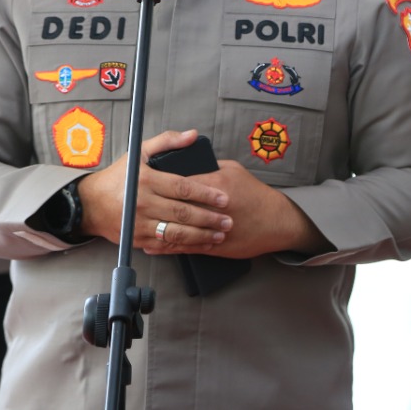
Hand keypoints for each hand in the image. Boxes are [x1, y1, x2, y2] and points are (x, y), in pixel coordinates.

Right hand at [78, 129, 231, 249]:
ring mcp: (140, 224)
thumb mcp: (139, 153)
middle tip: (228, 220)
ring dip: (201, 235)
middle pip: (183, 212)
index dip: (205, 194)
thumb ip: (167, 142)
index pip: (182, 187)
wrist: (91, 204)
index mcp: (146, 180)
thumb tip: (192, 135)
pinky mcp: (138, 239)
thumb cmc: (118, 177)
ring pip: (177, 232)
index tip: (223, 198)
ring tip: (219, 234)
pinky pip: (165, 244)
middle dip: (209, 218)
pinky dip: (185, 246)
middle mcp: (143, 203)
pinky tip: (200, 244)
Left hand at [144, 160, 327, 259]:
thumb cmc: (256, 194)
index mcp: (217, 184)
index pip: (182, 182)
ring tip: (135, 227)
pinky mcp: (214, 247)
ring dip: (155, 229)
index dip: (162, 184)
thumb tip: (188, 162)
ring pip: (177, 229)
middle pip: (176, 206)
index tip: (145, 183)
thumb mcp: (234, 169)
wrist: (276, 222)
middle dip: (154, 206)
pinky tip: (151, 245)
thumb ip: (209, 165)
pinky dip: (166, 247)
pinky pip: (185, 248)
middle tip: (133, 204)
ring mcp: (212, 229)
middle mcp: (212, 208)